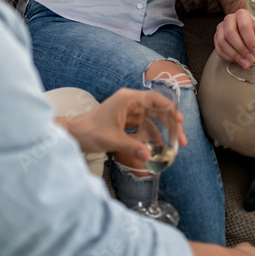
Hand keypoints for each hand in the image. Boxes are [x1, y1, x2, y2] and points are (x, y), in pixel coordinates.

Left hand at [61, 88, 186, 161]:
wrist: (74, 135)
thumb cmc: (89, 132)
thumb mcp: (111, 140)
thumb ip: (132, 147)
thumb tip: (149, 156)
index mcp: (127, 99)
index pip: (155, 99)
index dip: (170, 109)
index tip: (180, 120)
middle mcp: (129, 102)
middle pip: (157, 110)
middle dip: (170, 124)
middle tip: (181, 139)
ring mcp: (127, 111)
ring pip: (151, 119)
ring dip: (162, 131)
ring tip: (172, 145)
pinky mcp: (125, 121)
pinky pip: (143, 126)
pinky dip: (151, 135)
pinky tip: (157, 147)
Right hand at [213, 8, 254, 67]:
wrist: (246, 27)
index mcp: (242, 14)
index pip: (244, 26)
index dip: (250, 41)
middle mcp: (229, 19)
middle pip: (230, 34)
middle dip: (242, 49)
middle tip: (251, 58)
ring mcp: (221, 28)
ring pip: (222, 42)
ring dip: (235, 55)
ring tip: (245, 62)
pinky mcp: (217, 38)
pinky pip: (219, 49)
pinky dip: (228, 57)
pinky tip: (238, 60)